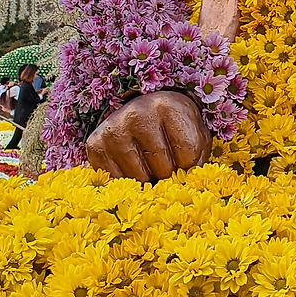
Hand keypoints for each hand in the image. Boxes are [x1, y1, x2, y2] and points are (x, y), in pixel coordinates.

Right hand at [86, 90, 211, 181]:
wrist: (137, 113)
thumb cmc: (173, 130)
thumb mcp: (195, 135)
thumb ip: (200, 160)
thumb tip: (188, 190)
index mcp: (169, 105)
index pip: (188, 154)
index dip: (190, 166)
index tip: (185, 159)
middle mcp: (138, 113)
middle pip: (164, 168)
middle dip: (169, 176)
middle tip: (166, 166)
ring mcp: (114, 129)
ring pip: (140, 178)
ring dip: (149, 181)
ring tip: (150, 167)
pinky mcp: (95, 144)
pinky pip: (117, 181)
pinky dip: (128, 184)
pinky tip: (132, 169)